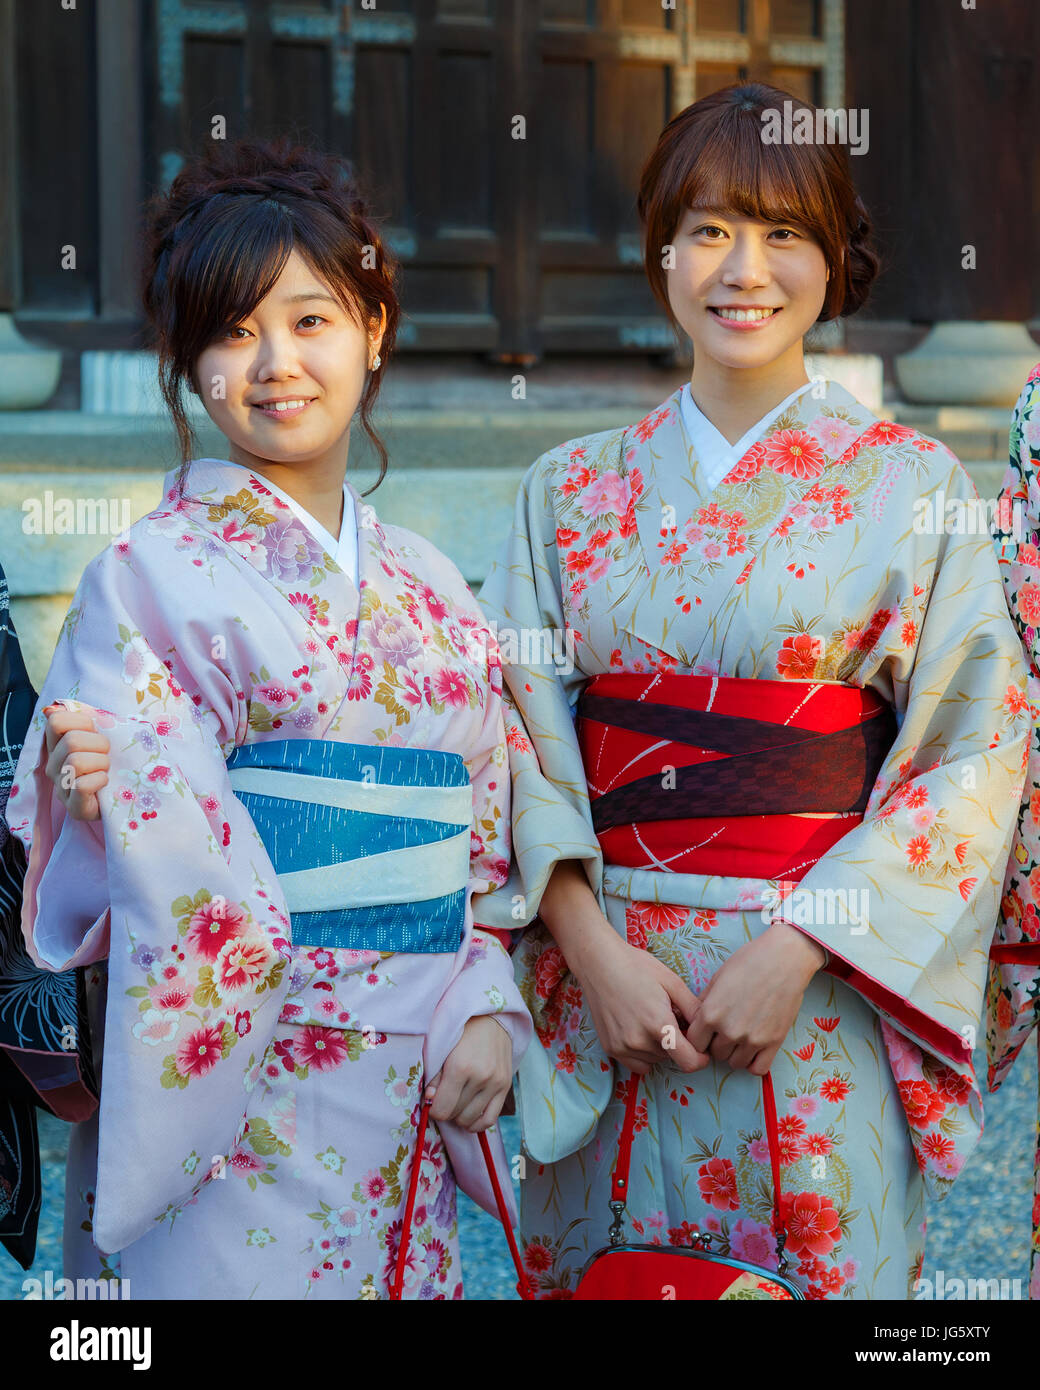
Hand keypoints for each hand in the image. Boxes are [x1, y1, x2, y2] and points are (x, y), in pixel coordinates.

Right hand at [42, 703, 109, 821]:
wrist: (115, 800)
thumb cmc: (105, 765)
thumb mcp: (97, 739)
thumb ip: (83, 721)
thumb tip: (53, 708)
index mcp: (56, 746)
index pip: (56, 721)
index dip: (81, 721)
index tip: (94, 732)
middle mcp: (53, 765)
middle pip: (72, 741)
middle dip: (99, 744)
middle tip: (105, 755)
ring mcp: (61, 787)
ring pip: (76, 762)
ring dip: (101, 763)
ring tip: (105, 770)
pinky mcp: (73, 806)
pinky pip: (83, 785)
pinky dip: (100, 781)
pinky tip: (104, 783)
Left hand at [425, 1015, 513, 1132]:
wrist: (491, 1017)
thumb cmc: (461, 1030)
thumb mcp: (442, 1048)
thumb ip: (434, 1076)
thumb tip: (430, 1100)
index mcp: (460, 1067)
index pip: (442, 1108)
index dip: (433, 1109)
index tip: (432, 1100)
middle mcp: (480, 1078)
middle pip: (456, 1114)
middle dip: (446, 1110)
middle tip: (443, 1098)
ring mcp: (496, 1083)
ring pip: (471, 1119)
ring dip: (459, 1116)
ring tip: (455, 1104)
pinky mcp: (506, 1086)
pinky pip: (490, 1119)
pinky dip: (477, 1124)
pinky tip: (468, 1117)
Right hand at [572, 930, 709, 1075]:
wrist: (599, 963)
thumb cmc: (637, 967)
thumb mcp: (672, 982)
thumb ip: (694, 1009)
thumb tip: (707, 1029)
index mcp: (658, 1024)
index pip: (688, 1062)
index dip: (700, 1058)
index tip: (702, 1051)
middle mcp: (639, 1041)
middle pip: (671, 1058)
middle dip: (677, 1044)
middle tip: (671, 1019)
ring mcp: (622, 1047)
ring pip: (654, 1060)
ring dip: (660, 1048)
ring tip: (652, 1020)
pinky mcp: (610, 1048)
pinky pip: (636, 1063)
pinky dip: (643, 1053)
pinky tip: (640, 1030)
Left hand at [685, 921, 826, 1074]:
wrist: (784, 959)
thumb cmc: (749, 961)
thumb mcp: (718, 977)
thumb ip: (705, 1002)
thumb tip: (697, 1020)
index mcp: (711, 1013)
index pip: (694, 1043)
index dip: (699, 1037)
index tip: (706, 1031)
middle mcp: (729, 1030)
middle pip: (714, 1054)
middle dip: (717, 1043)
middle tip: (726, 1029)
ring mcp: (752, 1039)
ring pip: (734, 1063)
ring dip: (735, 1053)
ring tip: (741, 1037)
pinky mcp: (774, 1043)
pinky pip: (758, 1069)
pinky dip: (753, 1063)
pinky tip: (754, 1049)